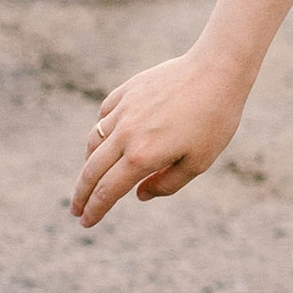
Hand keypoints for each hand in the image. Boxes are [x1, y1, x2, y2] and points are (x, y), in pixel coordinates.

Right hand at [69, 46, 248, 227]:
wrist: (216, 71)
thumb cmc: (215, 119)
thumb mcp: (198, 161)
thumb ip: (167, 184)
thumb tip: (138, 195)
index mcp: (142, 156)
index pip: (108, 190)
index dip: (95, 209)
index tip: (85, 222)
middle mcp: (125, 134)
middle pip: (92, 170)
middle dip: (81, 194)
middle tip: (75, 210)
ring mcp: (123, 110)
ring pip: (94, 141)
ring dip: (88, 163)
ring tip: (91, 177)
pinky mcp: (126, 91)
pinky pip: (105, 115)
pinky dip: (100, 131)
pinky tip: (106, 138)